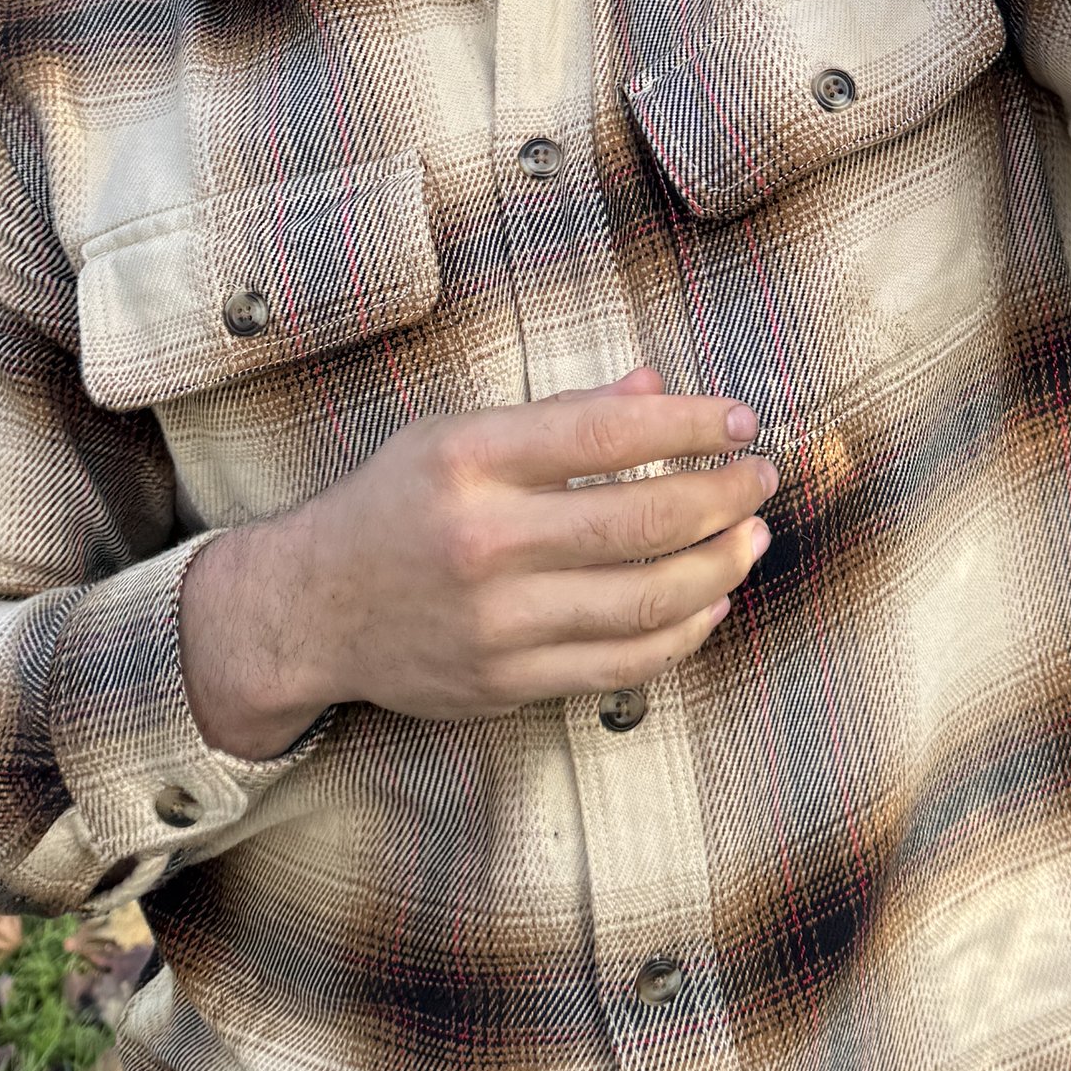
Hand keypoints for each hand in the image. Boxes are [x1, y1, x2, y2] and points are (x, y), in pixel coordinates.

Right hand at [178, 367, 775, 752]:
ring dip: (717, 567)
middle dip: (721, 497)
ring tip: (751, 537)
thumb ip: (559, 415)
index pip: (606, 435)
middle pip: (638, 521)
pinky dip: (680, 634)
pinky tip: (710, 602)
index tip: (740, 420)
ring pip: (643, 601)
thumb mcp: (455, 433)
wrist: (310, 609)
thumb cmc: (392, 504)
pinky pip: (619, 664)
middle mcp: (483, 542)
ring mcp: (495, 622)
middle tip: (761, 479)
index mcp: (468, 460)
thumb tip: (654, 387)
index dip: (688, 425)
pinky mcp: (505, 682)